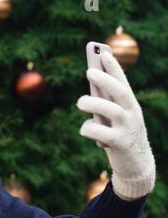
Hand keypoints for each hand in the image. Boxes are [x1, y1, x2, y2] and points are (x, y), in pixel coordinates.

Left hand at [76, 52, 155, 199]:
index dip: (114, 67)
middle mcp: (132, 114)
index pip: (123, 82)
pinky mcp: (119, 143)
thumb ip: (106, 107)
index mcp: (131, 106)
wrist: (136, 165)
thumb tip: (88, 95)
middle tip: (89, 71)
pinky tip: (85, 129)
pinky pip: (101, 132)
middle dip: (105, 79)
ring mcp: (127, 128)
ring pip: (110, 110)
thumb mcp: (115, 120)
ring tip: (80, 102)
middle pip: (119, 92)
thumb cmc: (121, 136)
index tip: (104, 52)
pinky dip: (88, 128)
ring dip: (92, 103)